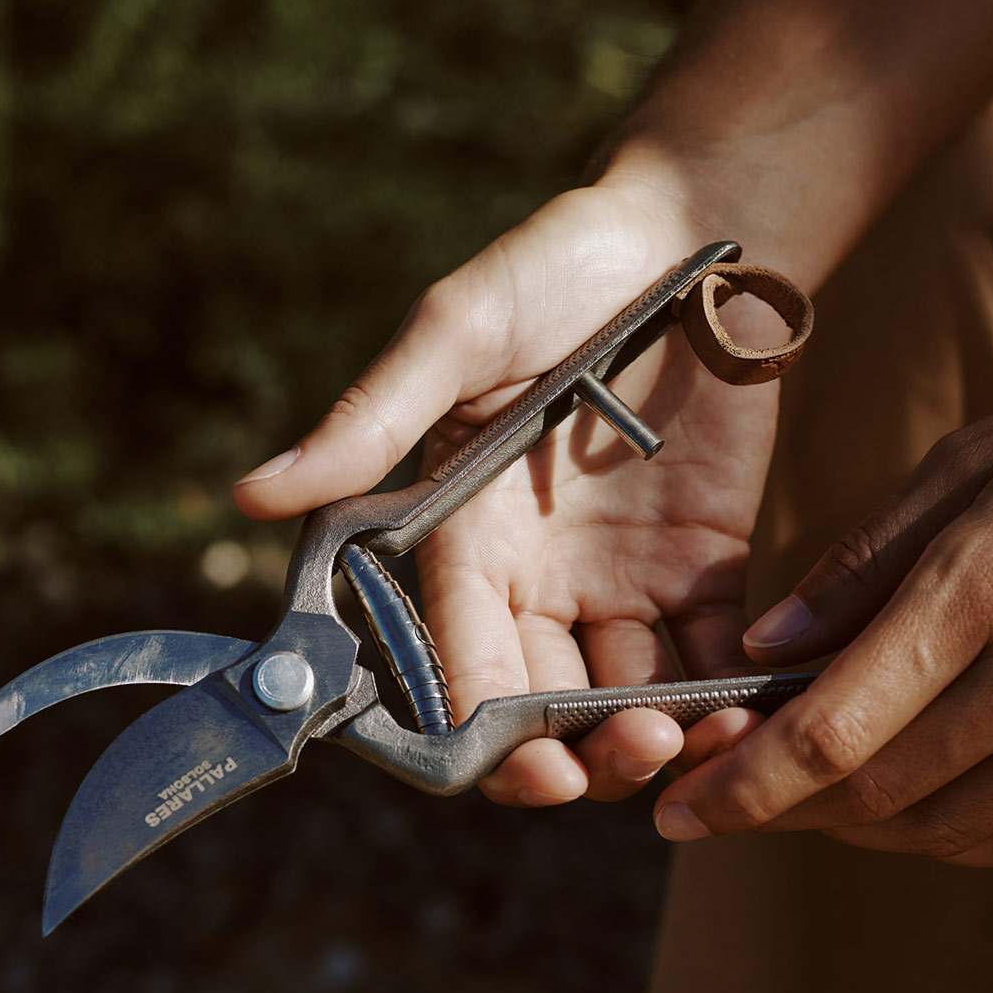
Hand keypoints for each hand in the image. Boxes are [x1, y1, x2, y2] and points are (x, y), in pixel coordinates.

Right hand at [233, 177, 793, 805]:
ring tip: (683, 744)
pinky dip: (724, 698)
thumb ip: (370, 421)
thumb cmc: (558, 268)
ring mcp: (621, 577)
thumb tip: (249, 497)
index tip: (516, 761)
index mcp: (465, 534)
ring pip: (623, 699)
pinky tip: (742, 718)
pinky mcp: (701, 565)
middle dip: (566, 753)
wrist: (692, 230)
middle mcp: (536, 574)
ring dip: (646, 740)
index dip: (476, 721)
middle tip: (608, 761)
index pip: (456, 654)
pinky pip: (709, 655)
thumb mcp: (457, 333)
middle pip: (538, 703)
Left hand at [655, 337, 992, 863]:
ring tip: (798, 803)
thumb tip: (766, 649)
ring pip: (941, 832)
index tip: (682, 812)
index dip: (743, 786)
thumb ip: (860, 565)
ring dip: (850, 831)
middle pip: (874, 796)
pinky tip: (900, 812)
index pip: (833, 730)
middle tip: (721, 806)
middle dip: (777, 815)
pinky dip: (939, 839)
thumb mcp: (973, 461)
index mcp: (983, 589)